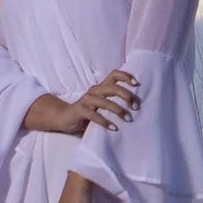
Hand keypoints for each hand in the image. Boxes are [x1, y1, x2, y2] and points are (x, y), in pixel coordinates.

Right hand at [21, 67, 140, 137]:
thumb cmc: (88, 112)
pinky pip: (94, 115)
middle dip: (126, 96)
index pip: (114, 74)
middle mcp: (94, 90)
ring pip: (104, 101)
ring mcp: (86, 100)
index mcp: (101, 87)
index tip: (136, 84)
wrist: (65, 118)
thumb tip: (136, 108)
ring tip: (128, 119)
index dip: (126, 76)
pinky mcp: (80, 110)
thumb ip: (115, 103)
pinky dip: (105, 122)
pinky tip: (114, 128)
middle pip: (112, 87)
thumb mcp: (103, 106)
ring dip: (118, 110)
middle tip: (135, 107)